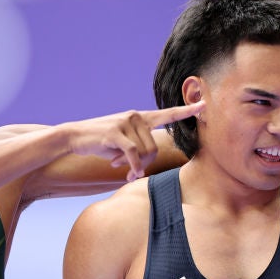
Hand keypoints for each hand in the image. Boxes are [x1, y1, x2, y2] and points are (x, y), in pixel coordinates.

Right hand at [61, 101, 204, 180]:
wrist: (75, 137)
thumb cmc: (102, 142)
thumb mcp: (123, 142)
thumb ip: (138, 147)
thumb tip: (144, 166)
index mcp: (140, 117)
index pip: (167, 114)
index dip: (186, 111)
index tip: (204, 106)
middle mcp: (136, 116)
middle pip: (154, 148)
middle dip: (143, 163)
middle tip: (128, 168)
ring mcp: (126, 123)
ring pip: (145, 152)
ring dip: (133, 165)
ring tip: (117, 164)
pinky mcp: (116, 132)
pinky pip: (133, 154)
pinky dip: (132, 166)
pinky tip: (125, 173)